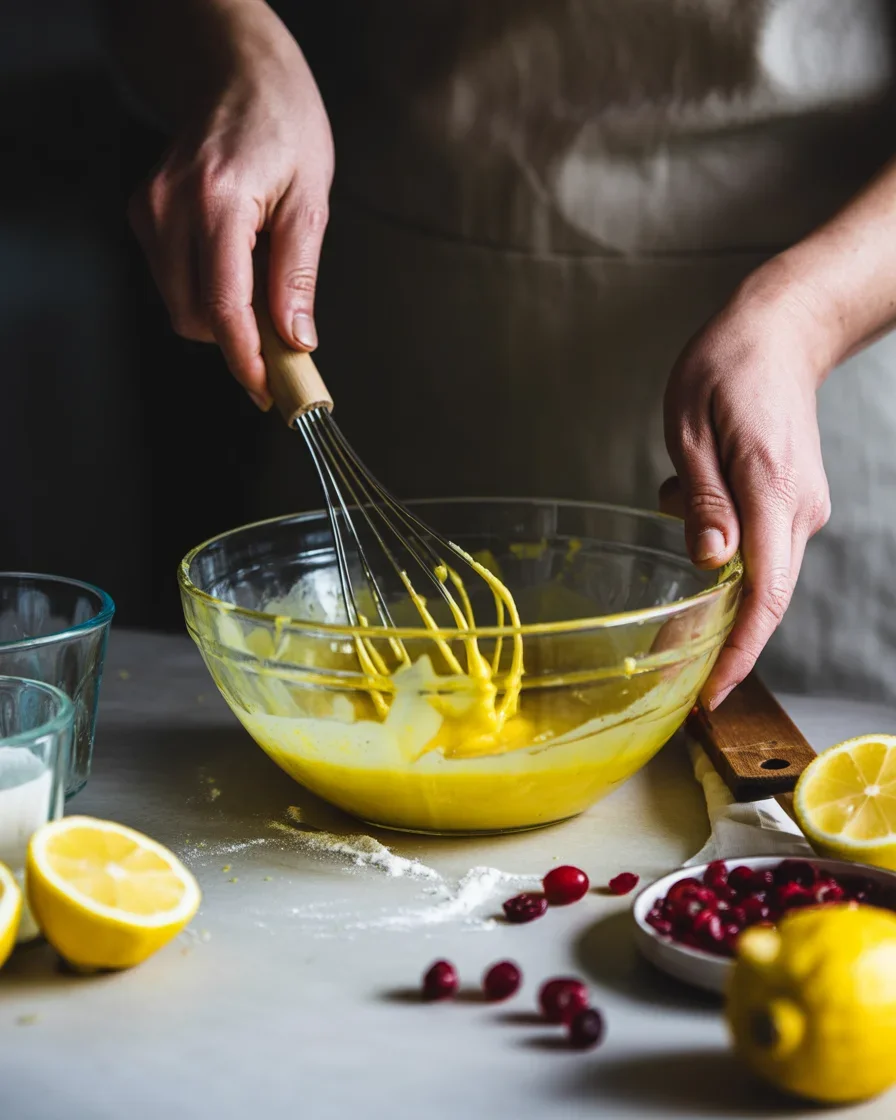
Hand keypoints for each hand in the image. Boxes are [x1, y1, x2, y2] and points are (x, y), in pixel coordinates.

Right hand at [127, 38, 332, 408]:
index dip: (246, 361)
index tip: (269, 392)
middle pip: (194, 318)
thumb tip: (296, 340)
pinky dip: (207, 292)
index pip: (222, 308)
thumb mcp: (310, 200)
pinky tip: (236, 265)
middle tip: (283, 343)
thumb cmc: (283, 127)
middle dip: (238, 343)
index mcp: (216, 202)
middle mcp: (169, 207)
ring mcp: (148, 210)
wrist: (235, 77)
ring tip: (262, 286)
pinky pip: (172, 280)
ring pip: (179, 306)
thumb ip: (298, 275)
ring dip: (222, 318)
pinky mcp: (142, 214)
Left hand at [662, 263, 834, 708]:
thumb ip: (702, 501)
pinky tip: (689, 491)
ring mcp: (802, 507)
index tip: (713, 693)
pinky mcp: (794, 501)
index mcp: (773, 491)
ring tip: (675, 506)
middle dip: (718, 633)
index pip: (765, 592)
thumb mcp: (691, 428)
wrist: (781, 330)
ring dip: (707, 567)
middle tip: (669, 659)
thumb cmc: (728, 368)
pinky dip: (718, 540)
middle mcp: (799, 509)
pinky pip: (756, 541)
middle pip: (764, 594)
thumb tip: (708, 563)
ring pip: (755, 568)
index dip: (740, 650)